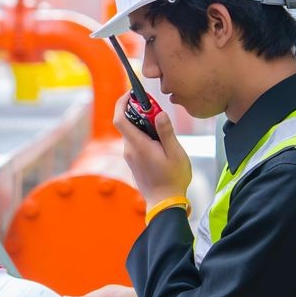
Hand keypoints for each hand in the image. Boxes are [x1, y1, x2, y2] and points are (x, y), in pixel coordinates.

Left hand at [112, 92, 191, 207]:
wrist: (164, 203)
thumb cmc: (173, 179)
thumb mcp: (175, 153)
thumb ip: (166, 132)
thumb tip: (159, 113)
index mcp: (138, 145)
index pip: (120, 118)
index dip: (122, 102)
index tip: (132, 93)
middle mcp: (129, 149)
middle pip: (127, 123)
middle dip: (139, 111)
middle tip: (156, 109)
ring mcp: (130, 156)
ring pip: (132, 132)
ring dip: (143, 124)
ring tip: (162, 126)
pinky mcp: (133, 161)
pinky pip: (135, 141)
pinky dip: (144, 135)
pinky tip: (159, 141)